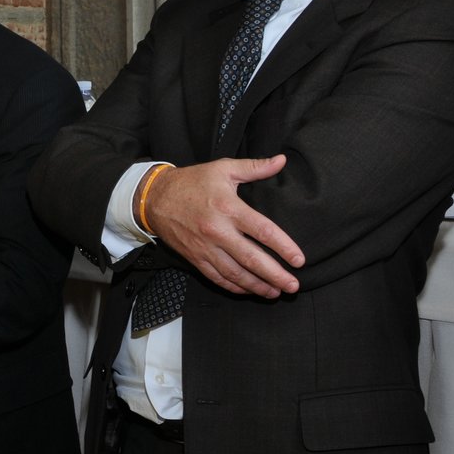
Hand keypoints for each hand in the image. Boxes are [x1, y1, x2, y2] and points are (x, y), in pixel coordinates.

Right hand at [142, 155, 304, 298]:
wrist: (154, 198)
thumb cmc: (191, 182)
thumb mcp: (223, 169)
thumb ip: (254, 167)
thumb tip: (281, 161)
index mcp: (228, 208)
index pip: (263, 231)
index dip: (284, 247)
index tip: (299, 260)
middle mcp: (217, 231)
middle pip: (252, 259)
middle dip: (275, 275)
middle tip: (293, 285)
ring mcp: (205, 248)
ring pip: (235, 273)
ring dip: (257, 286)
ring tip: (275, 292)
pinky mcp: (195, 258)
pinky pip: (217, 277)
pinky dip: (235, 286)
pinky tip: (249, 289)